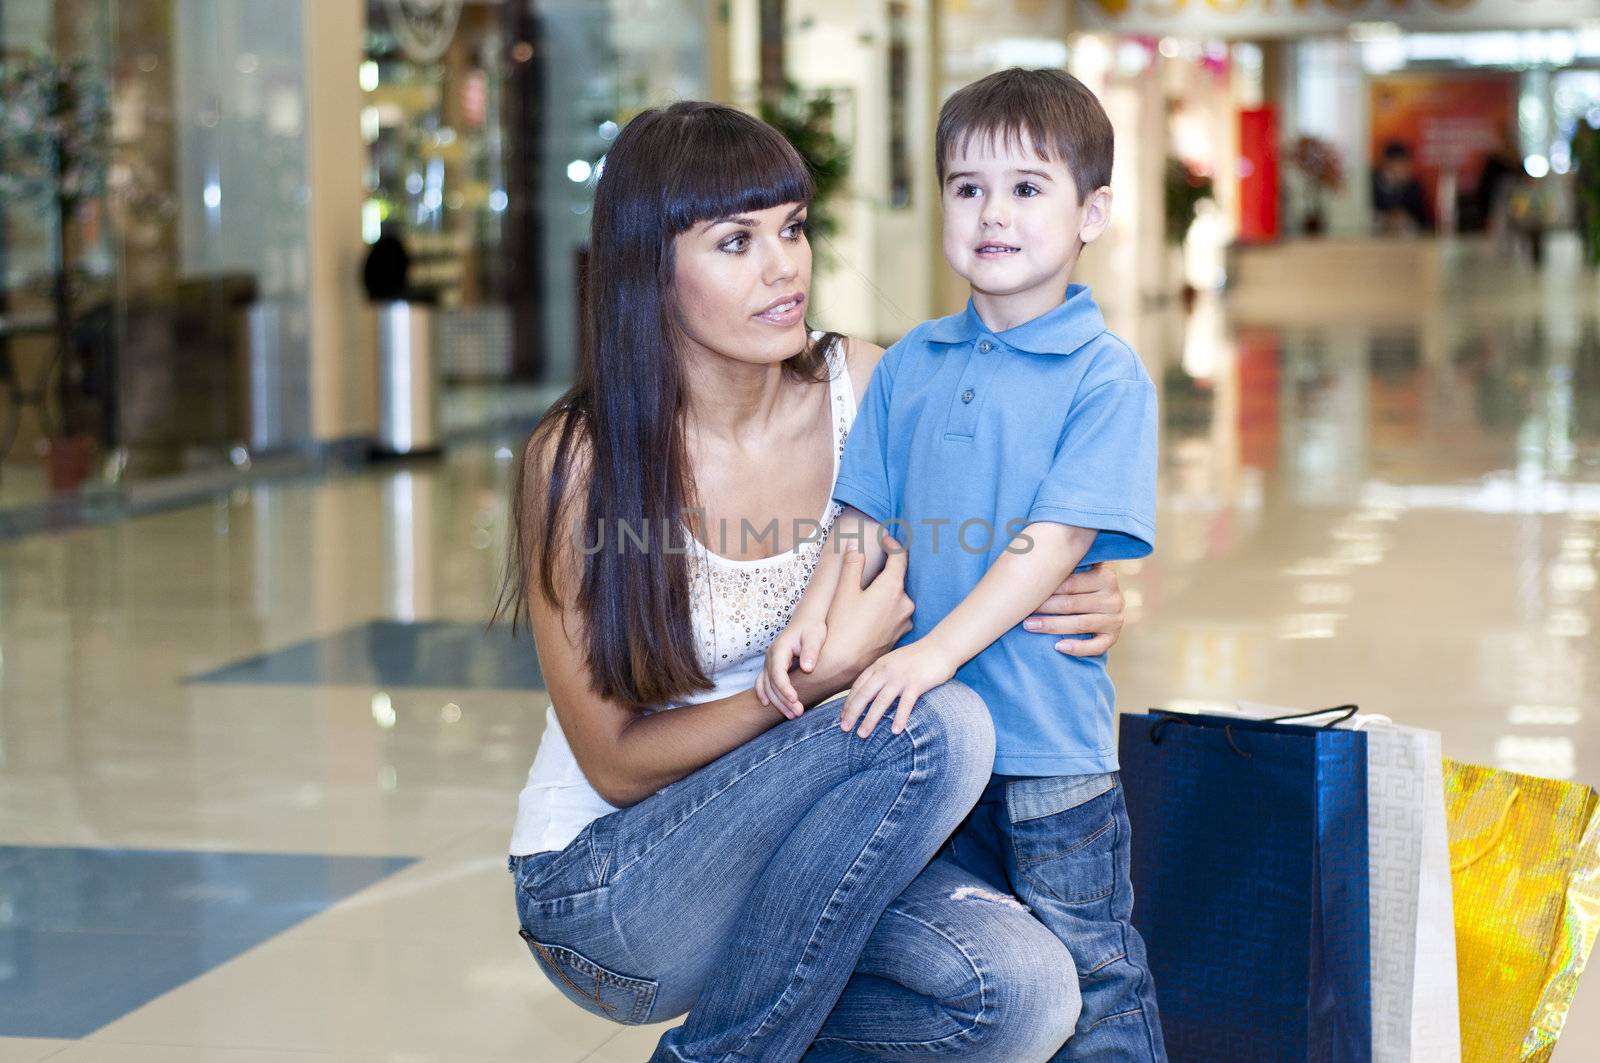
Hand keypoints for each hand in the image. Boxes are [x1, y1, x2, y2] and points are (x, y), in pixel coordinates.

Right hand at [757, 618, 826, 718]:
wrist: (807, 620)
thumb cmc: (813, 627)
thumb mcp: (815, 636)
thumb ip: (811, 651)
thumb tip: (807, 668)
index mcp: (780, 649)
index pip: (778, 674)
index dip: (785, 689)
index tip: (796, 700)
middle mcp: (771, 656)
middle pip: (772, 683)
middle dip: (783, 701)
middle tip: (798, 713)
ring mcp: (769, 661)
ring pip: (767, 685)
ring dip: (777, 702)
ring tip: (792, 715)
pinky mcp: (772, 665)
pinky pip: (763, 681)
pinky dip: (764, 693)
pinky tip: (767, 705)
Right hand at [788, 537, 913, 709]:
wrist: (843, 664)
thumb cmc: (841, 626)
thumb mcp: (844, 591)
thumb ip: (852, 565)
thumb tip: (855, 545)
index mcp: (892, 588)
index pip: (900, 558)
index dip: (893, 545)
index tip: (886, 539)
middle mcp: (904, 604)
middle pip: (899, 579)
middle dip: (886, 571)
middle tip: (873, 567)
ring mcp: (904, 621)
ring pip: (897, 598)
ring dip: (886, 592)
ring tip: (868, 595)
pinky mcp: (900, 635)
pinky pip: (895, 614)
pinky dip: (886, 609)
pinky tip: (870, 615)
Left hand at [839, 639, 956, 738]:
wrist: (942, 646)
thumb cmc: (919, 657)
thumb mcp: (895, 662)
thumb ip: (883, 674)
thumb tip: (871, 692)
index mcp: (879, 665)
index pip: (858, 686)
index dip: (849, 702)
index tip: (842, 717)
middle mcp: (886, 670)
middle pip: (864, 694)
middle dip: (852, 712)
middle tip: (844, 728)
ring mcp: (901, 677)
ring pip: (881, 701)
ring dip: (870, 719)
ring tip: (862, 735)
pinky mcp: (917, 683)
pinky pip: (906, 704)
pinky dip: (899, 718)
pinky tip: (895, 731)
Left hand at [1023, 562, 1125, 655]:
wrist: (1103, 602)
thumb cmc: (1080, 582)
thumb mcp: (1079, 568)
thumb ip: (1065, 560)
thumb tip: (1027, 544)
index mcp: (1106, 576)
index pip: (1071, 583)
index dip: (1047, 588)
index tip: (1024, 590)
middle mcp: (1114, 597)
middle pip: (1073, 603)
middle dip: (1044, 607)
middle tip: (1022, 611)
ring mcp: (1115, 618)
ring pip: (1081, 624)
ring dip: (1052, 626)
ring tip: (1029, 626)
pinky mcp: (1114, 637)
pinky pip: (1097, 646)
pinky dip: (1078, 648)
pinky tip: (1058, 647)